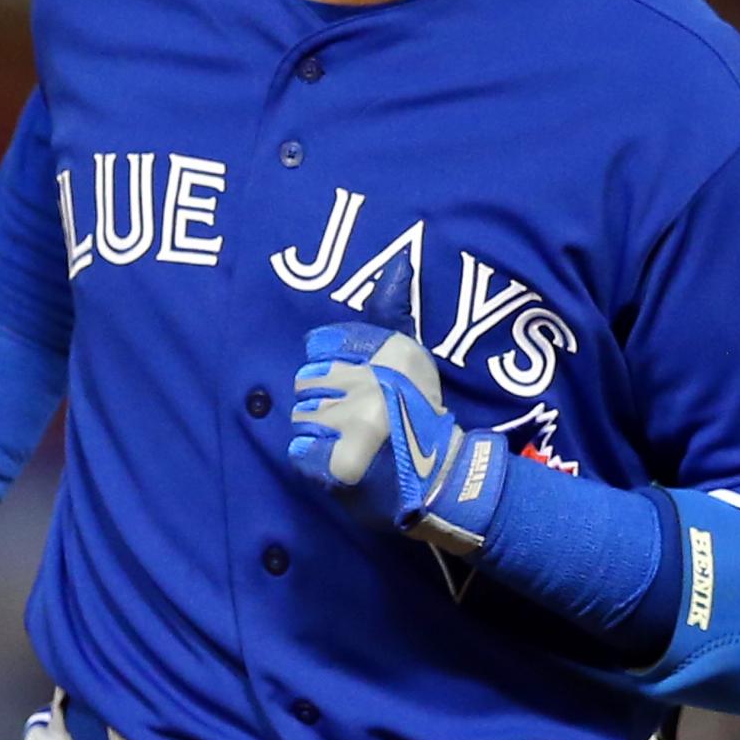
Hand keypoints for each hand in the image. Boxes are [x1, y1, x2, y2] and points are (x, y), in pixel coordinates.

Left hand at [285, 262, 509, 556]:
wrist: (438, 478)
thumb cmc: (419, 413)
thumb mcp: (409, 356)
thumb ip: (393, 311)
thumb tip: (401, 261)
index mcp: (390, 354)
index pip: (319, 351)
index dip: (331, 372)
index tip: (355, 389)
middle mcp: (373, 384)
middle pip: (307, 383)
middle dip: (324, 403)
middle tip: (356, 421)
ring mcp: (356, 425)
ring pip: (302, 417)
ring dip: (319, 432)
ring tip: (350, 442)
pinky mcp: (340, 463)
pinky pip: (300, 452)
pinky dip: (314, 461)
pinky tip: (340, 463)